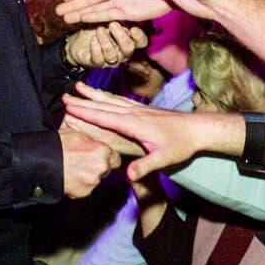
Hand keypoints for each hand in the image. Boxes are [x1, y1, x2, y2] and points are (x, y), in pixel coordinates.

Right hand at [58, 128, 119, 197]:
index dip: (107, 158)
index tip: (98, 157)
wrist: (40, 160)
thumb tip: (93, 134)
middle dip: (98, 167)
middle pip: (107, 170)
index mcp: (103, 150)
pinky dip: (79, 186)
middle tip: (83, 162)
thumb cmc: (56, 143)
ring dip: (88, 177)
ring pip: (96, 180)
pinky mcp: (83, 192)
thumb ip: (91, 137)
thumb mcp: (76, 132)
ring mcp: (92, 181)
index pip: (115, 158)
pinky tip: (69, 177)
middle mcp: (101, 166)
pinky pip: (85, 189)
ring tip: (73, 168)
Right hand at [63, 84, 211, 180]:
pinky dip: (109, 97)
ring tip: (79, 88)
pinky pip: (122, 101)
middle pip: (105, 106)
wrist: (199, 129)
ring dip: (95, 95)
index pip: (105, 117)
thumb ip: (145, 166)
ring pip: (112, 101)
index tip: (69, 106)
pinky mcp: (145, 110)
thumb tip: (128, 176)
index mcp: (135, 124)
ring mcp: (140, 110)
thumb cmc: (182, 144)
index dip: (86, 111)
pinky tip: (105, 97)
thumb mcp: (164, 159)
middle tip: (65, 96)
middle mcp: (135, 113)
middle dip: (84, 101)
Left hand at [64, 21, 146, 68]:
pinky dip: (95, 48)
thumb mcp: (106, 19)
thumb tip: (121, 7)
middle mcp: (122, 52)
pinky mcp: (97, 63)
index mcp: (129, 41)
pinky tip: (93, 39)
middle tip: (113, 24)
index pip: (141, 42)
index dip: (139, 37)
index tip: (133, 28)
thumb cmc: (96, 28)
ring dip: (105, 41)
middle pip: (128, 49)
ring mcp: (110, 60)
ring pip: (112, 55)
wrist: (78, 41)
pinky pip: (98, 59)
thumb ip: (115, 17)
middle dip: (121, 37)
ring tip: (99, 29)